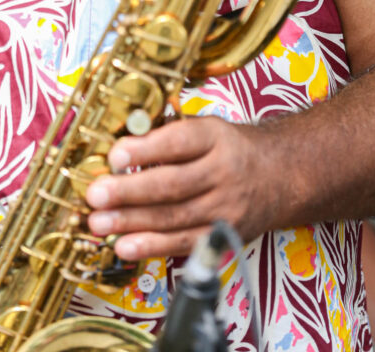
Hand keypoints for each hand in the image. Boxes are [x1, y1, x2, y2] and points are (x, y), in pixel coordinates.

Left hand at [85, 115, 266, 260]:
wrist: (279, 177)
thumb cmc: (230, 148)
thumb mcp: (206, 127)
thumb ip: (167, 131)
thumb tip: (119, 139)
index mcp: (217, 137)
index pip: (179, 142)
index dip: (146, 150)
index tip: (115, 155)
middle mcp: (224, 173)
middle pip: (172, 185)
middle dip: (129, 192)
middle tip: (95, 195)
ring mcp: (225, 208)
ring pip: (174, 218)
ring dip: (131, 222)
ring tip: (98, 222)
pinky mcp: (223, 237)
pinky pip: (183, 245)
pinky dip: (151, 247)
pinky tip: (125, 245)